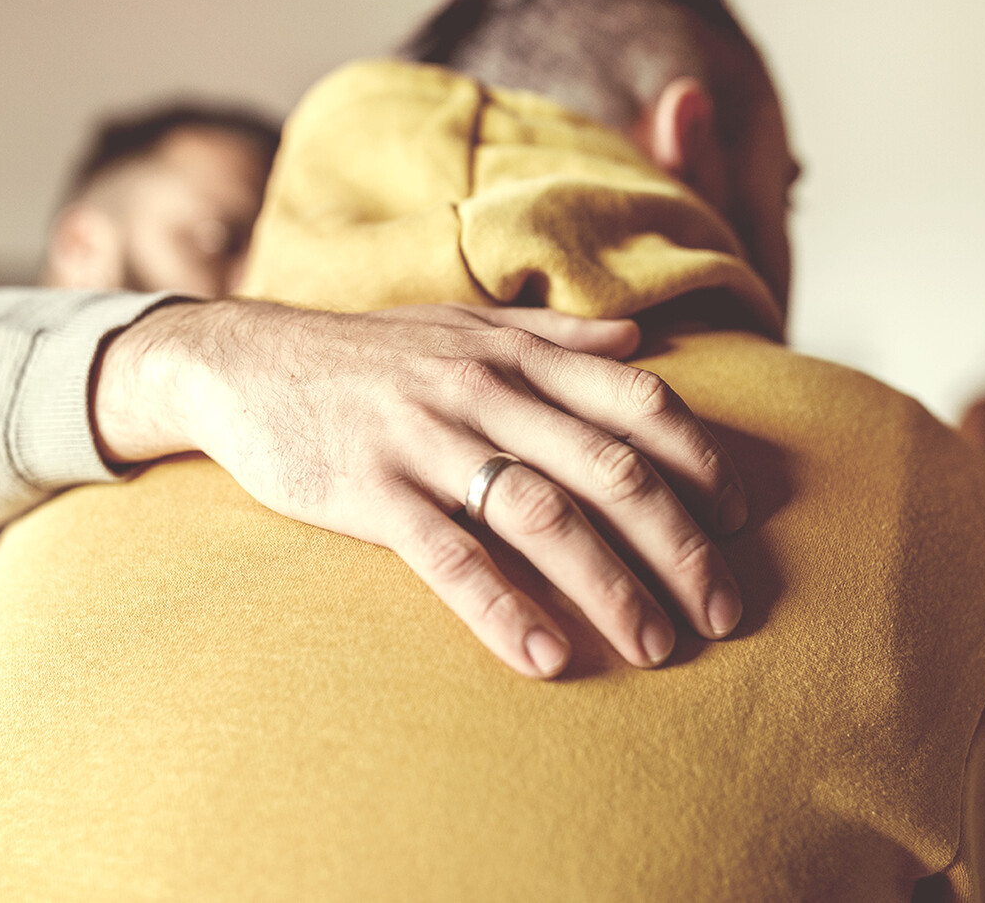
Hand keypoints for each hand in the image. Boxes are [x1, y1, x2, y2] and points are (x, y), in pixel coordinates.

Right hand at [95, 299, 746, 678]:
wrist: (245, 359)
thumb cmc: (367, 355)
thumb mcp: (464, 328)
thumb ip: (556, 339)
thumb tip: (637, 341)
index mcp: (518, 356)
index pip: (639, 404)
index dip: (701, 464)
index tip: (740, 522)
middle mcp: (486, 393)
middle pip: (611, 471)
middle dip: (682, 546)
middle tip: (724, 613)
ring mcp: (428, 441)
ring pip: (544, 516)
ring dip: (611, 586)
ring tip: (656, 648)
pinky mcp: (372, 491)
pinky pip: (450, 554)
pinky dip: (501, 606)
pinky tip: (543, 656)